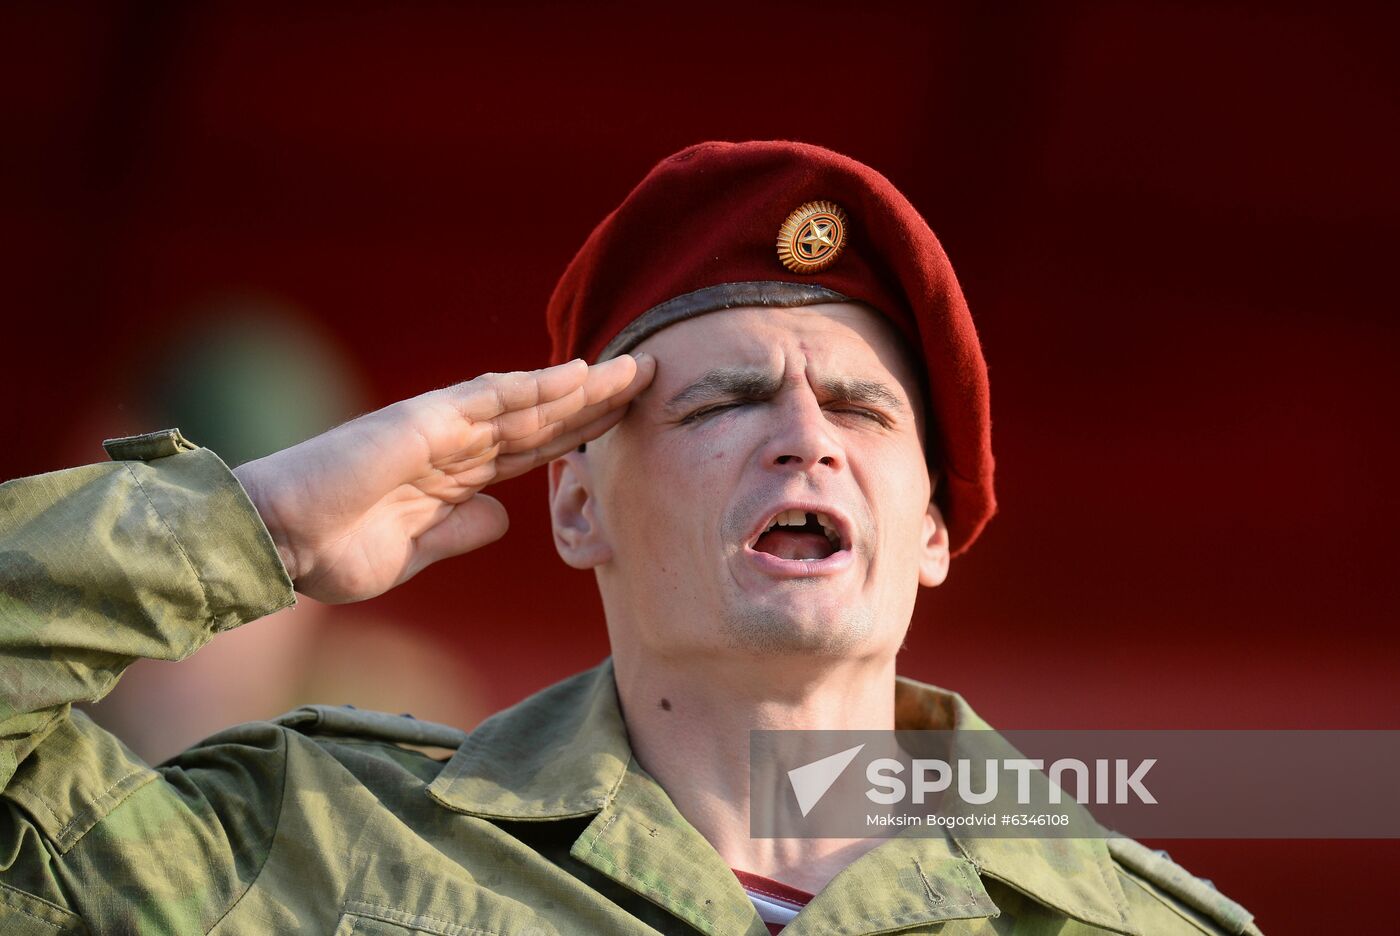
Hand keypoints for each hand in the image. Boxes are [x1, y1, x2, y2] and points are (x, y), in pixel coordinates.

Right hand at [232, 355, 653, 602]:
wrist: (276, 542)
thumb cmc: (330, 551)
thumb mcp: (414, 552)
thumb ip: (460, 531)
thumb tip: (503, 517)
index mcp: (454, 477)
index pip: (532, 450)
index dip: (580, 435)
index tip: (626, 426)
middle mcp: (454, 444)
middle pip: (542, 419)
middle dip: (597, 403)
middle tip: (650, 382)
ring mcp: (440, 428)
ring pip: (527, 401)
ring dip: (583, 386)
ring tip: (634, 370)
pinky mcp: (422, 421)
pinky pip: (488, 398)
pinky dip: (535, 385)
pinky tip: (577, 376)